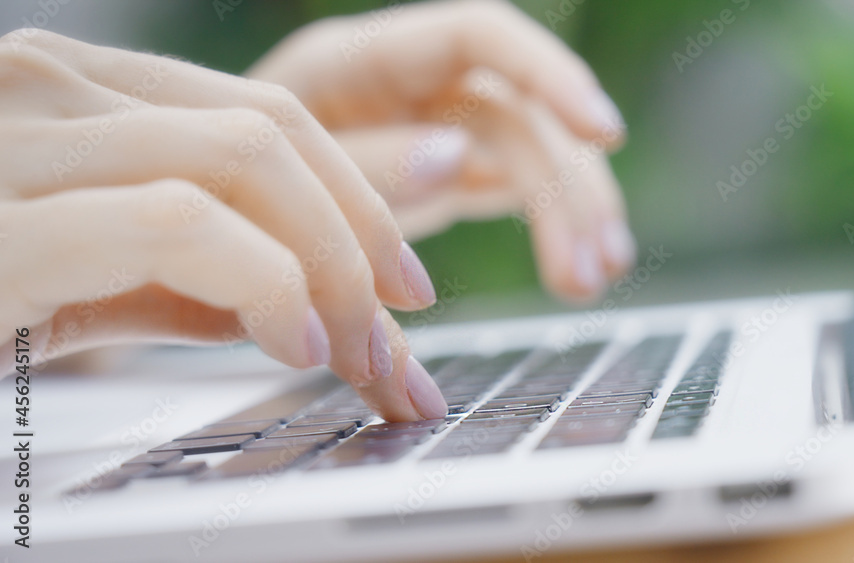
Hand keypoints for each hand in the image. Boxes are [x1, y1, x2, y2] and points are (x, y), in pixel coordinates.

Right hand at [0, 30, 447, 420]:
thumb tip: (308, 293)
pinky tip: (295, 343)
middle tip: (400, 340)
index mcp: (79, 94)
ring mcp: (15, 135)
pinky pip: (175, 221)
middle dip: (365, 241)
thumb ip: (189, 273)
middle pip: (273, 134)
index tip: (406, 285)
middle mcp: (47, 87)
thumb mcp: (83, 283)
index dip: (363, 199)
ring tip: (356, 357)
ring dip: (331, 268)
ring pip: (242, 161)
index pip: (268, 119)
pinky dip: (262, 279)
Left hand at [248, 0, 635, 301]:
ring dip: (572, 213)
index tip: (602, 131)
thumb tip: (457, 155)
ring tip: (589, 280)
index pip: (478, 36)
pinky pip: (517, 186)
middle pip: (518, 112)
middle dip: (563, 188)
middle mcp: (411, 84)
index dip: (548, 74)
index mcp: (360, 60)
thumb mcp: (280, 178)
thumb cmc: (234, 187)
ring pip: (532, 152)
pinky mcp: (451, 169)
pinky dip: (551, 228)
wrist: (223, 219)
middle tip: (587, 266)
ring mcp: (436, 125)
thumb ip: (363, 166)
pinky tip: (577, 270)